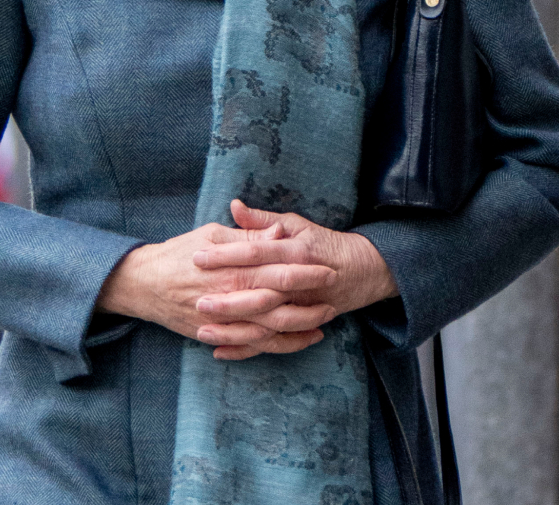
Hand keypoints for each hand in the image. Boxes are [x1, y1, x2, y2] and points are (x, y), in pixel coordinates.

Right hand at [96, 216, 337, 360]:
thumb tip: (279, 232)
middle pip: (281, 303)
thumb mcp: (211, 235)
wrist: (143, 283)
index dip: (307, 271)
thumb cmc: (178, 254)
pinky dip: (281, 345)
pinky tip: (300, 339)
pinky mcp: (218, 334)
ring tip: (324, 320)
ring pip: (273, 329)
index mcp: (232, 268)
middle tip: (334, 296)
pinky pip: (256, 346)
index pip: (278, 270)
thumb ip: (247, 236)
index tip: (329, 267)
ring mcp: (225, 320)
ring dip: (302, 326)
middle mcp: (231, 296)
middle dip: (311, 301)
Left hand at [187, 200, 398, 357]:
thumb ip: (262, 220)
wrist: (362, 271)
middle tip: (196, 301)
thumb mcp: (296, 225)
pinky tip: (219, 352)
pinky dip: (247, 349)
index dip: (225, 255)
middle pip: (259, 292)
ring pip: (265, 324)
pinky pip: (273, 343)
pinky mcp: (302, 326)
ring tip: (201, 331)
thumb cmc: (322, 243)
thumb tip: (234, 206)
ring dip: (233, 330)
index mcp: (293, 252)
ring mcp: (301, 308)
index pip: (254, 253)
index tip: (196, 257)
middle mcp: (298, 282)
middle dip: (227, 298)